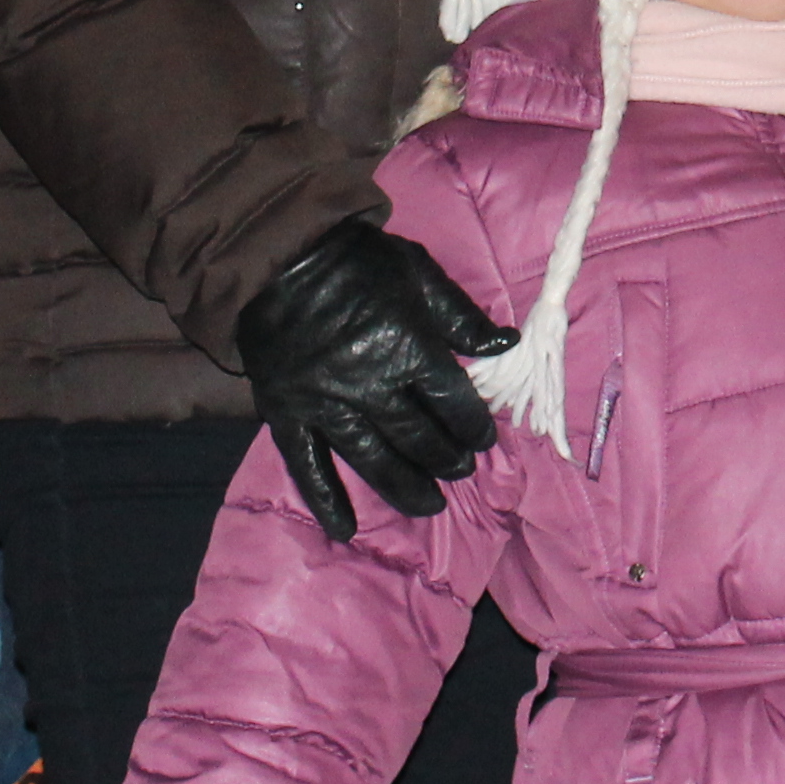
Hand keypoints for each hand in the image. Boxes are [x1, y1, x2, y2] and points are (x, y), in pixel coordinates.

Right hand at [232, 216, 515, 540]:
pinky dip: (326, 500)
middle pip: (418, 437)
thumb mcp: (420, 271)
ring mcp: (326, 404)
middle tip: (459, 472)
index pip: (453, 403)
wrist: (279, 254)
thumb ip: (461, 315)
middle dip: (445, 460)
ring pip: (373, 459)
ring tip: (429, 505)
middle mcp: (371, 385)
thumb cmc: (357, 260)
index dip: (473, 426)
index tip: (483, 440)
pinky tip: (345, 529)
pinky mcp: (287, 414)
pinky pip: (308, 465)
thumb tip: (505, 345)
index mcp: (409, 348)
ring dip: (405, 487)